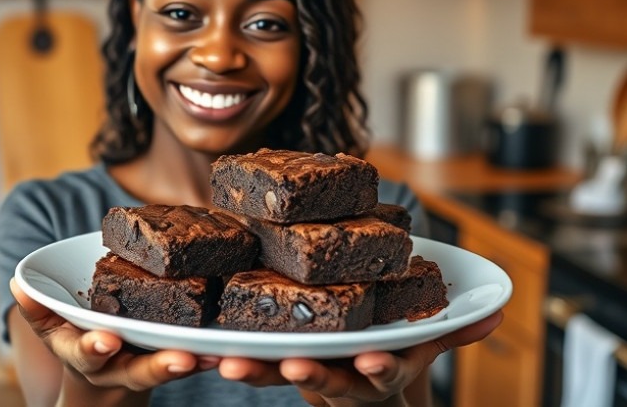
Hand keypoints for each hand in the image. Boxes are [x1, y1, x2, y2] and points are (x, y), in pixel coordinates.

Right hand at [8, 278, 217, 394]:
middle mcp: (116, 368)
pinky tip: (226, 349)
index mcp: (84, 353)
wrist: (102, 384)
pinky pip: (190, 363)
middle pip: (137, 372)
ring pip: (169, 372)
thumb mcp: (55, 329)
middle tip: (180, 359)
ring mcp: (145, 370)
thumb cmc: (81, 342)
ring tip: (212, 355)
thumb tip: (17, 282)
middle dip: (157, 367)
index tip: (107, 340)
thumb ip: (39, 307)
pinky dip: (208, 358)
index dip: (95, 347)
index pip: (86, 352)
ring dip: (191, 364)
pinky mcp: (171, 364)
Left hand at [216, 311, 502, 405]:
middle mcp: (334, 368)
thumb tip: (494, 313)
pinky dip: (220, 353)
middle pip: (320, 374)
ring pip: (273, 370)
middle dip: (306, 374)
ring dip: (251, 369)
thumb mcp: (414, 344)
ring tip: (225, 363)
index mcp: (370, 364)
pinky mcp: (268, 354)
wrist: (347, 370)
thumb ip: (446, 329)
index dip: (377, 365)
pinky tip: (193, 349)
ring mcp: (299, 363)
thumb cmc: (380, 349)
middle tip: (291, 366)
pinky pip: (242, 355)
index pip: (377, 368)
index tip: (374, 360)